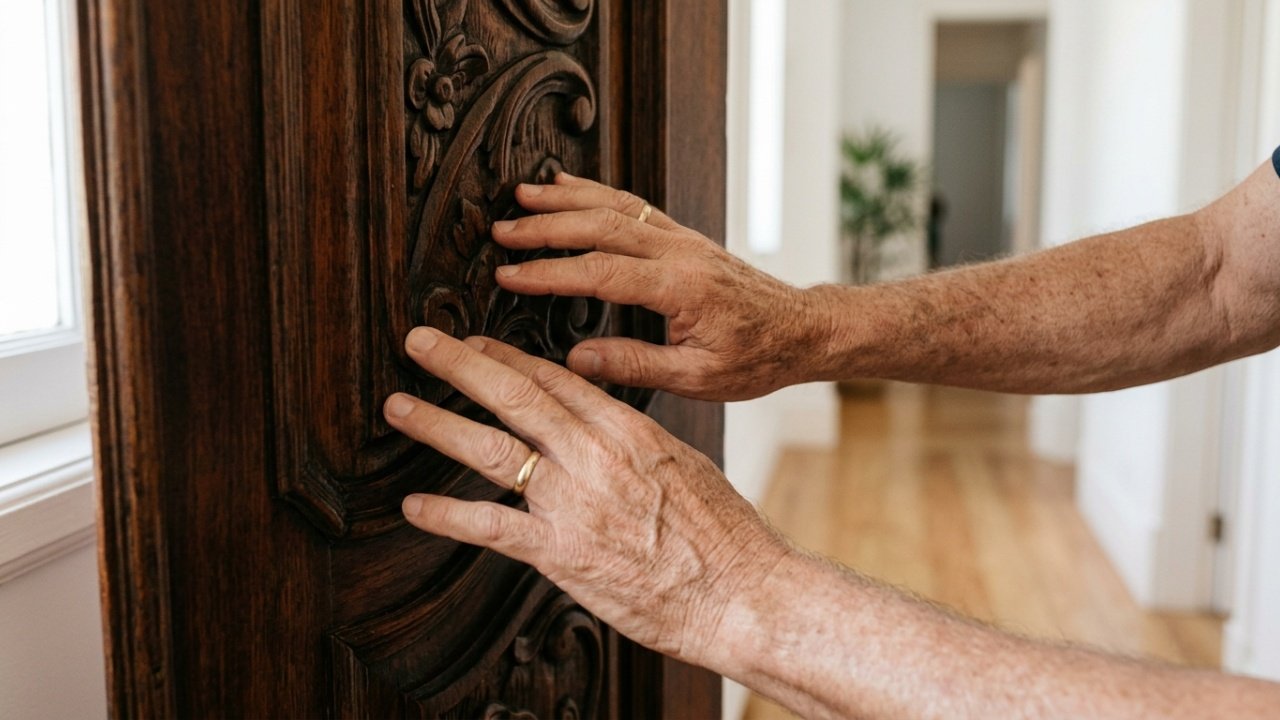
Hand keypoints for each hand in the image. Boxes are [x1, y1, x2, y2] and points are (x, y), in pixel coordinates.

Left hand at [382, 327, 785, 662]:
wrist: (742, 591)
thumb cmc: (724, 536)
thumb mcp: (683, 466)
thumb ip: (635, 446)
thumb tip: (608, 431)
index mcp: (628, 429)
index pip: (557, 378)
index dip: (509, 355)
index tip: (479, 341)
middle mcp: (594, 455)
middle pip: (516, 395)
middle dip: (462, 364)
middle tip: (422, 342)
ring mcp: (573, 502)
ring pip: (492, 449)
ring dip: (439, 423)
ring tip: (400, 406)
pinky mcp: (561, 553)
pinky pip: (491, 527)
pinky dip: (448, 515)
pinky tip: (415, 506)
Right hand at [490, 173, 825, 400]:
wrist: (801, 331)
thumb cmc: (756, 358)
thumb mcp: (697, 378)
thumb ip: (635, 365)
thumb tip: (576, 361)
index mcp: (680, 288)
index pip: (599, 272)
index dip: (548, 272)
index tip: (507, 275)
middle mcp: (679, 252)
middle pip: (599, 226)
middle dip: (545, 226)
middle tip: (499, 231)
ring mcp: (682, 238)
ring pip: (615, 205)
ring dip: (566, 198)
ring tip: (521, 195)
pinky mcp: (684, 236)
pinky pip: (633, 204)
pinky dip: (597, 192)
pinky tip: (569, 186)